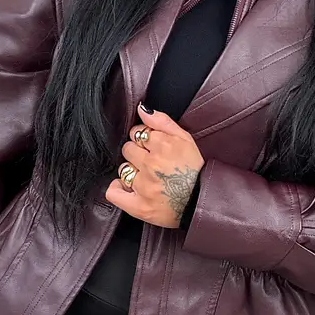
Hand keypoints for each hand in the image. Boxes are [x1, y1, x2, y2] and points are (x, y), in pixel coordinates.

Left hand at [105, 102, 204, 228]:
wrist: (200, 202)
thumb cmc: (194, 170)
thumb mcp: (185, 139)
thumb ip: (162, 121)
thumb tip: (141, 109)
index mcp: (163, 146)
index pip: (137, 132)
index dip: (144, 139)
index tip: (152, 147)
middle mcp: (152, 165)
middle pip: (127, 149)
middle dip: (137, 154)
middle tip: (150, 163)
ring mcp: (144, 186)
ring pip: (122, 169)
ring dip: (131, 172)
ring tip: (146, 178)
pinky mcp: (139, 206)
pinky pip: (114, 192)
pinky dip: (118, 189)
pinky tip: (129, 188)